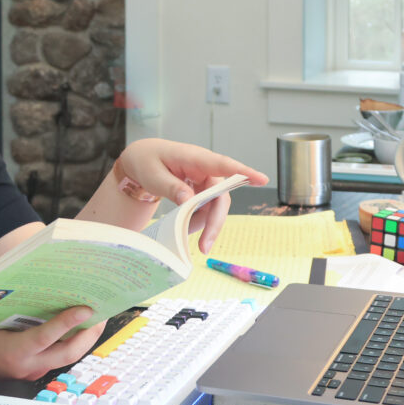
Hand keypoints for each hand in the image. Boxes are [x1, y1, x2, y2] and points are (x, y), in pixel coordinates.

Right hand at [0, 306, 105, 382]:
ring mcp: (31, 372)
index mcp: (15, 351)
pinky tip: (74, 328)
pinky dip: (67, 342)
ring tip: (94, 319)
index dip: (69, 322)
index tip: (87, 308)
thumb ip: (14, 308)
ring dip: (82, 339)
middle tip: (101, 313)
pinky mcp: (32, 372)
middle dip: (89, 334)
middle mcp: (27, 366)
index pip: (48, 336)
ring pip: (66, 357)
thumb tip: (42, 288)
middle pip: (69, 354)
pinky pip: (56, 357)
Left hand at [118, 138, 268, 251]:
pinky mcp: (201, 192)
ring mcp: (204, 181)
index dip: (243, 172)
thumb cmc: (147, 162)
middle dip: (214, 223)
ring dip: (205, 226)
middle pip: (220, 197)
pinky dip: (196, 222)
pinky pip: (205, 210)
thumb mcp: (153, 175)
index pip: (222, 165)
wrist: (141, 161)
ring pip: (214, 207)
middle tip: (204, 246)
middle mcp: (205, 170)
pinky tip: (183, 228)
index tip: (262, 180)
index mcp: (194, 157)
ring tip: (185, 238)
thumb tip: (189, 201)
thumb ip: (171, 187)